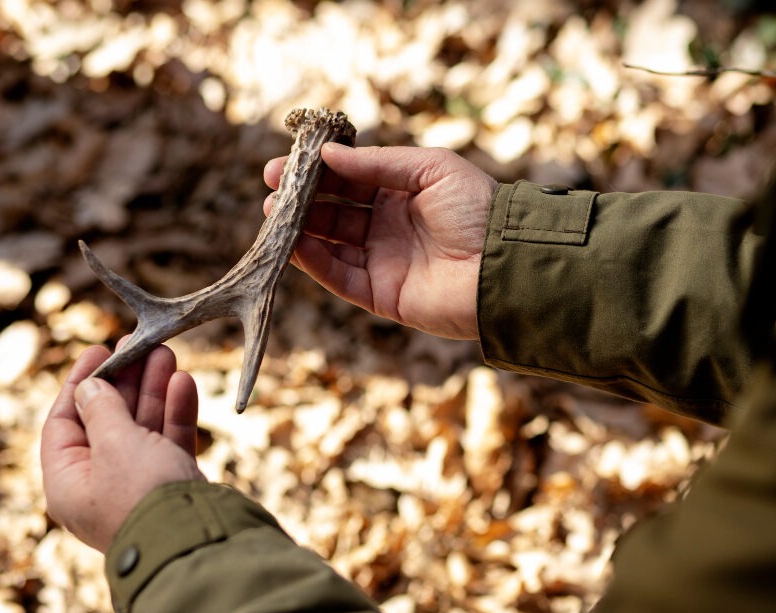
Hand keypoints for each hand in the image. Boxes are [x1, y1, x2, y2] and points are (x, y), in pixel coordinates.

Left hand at [41, 341, 202, 552]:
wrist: (195, 539)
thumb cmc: (144, 495)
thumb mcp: (115, 444)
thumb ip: (102, 410)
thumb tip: (89, 388)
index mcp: (68, 482)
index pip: (64, 422)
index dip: (81, 382)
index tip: (99, 349)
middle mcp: (100, 483)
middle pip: (107, 419)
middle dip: (125, 380)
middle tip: (139, 344)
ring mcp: (138, 483)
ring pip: (142, 426)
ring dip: (154, 389)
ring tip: (167, 353)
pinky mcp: (171, 483)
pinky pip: (168, 440)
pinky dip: (176, 412)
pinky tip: (184, 382)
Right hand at [264, 144, 496, 339]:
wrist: (503, 266)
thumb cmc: (477, 211)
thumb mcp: (431, 169)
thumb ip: (379, 163)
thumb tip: (328, 156)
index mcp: (402, 193)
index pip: (350, 180)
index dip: (318, 172)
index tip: (286, 163)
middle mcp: (389, 226)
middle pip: (334, 210)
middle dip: (302, 199)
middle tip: (272, 188)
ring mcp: (383, 260)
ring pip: (330, 242)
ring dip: (300, 229)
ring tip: (273, 213)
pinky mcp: (380, 294)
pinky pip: (339, 276)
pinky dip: (314, 261)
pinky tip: (295, 242)